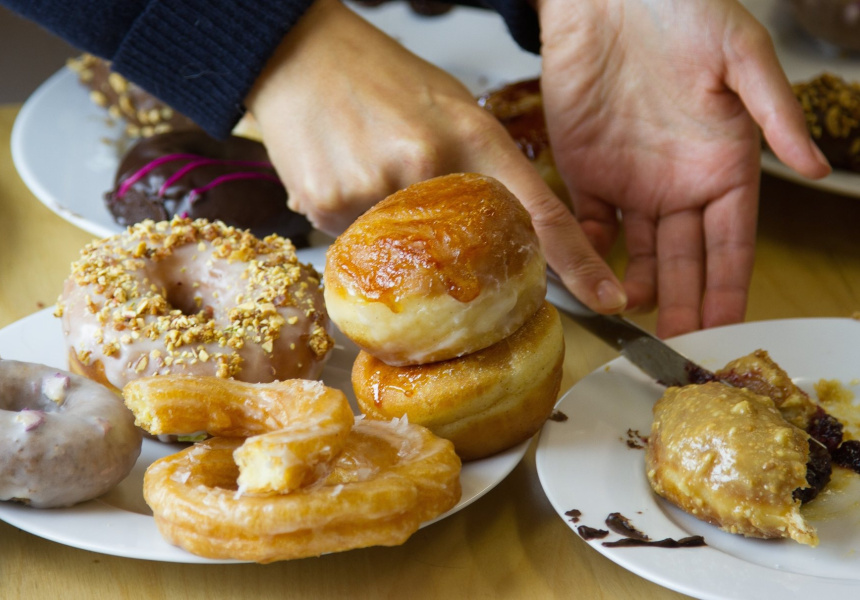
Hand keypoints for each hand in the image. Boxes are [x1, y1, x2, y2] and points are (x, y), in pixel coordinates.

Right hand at [245, 0, 627, 312]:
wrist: (297, 53)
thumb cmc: (377, 75)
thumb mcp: (447, 107)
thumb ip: (475, 164)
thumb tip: (491, 227)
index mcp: (472, 136)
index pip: (539, 212)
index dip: (578, 263)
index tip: (608, 298)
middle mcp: (429, 165)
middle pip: (460, 252)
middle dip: (449, 252)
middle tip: (420, 213)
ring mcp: (376, 188)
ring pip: (399, 252)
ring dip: (391, 231)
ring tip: (370, 170)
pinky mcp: (327, 206)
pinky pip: (353, 245)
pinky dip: (354, 221)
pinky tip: (345, 176)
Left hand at [536, 0, 829, 336]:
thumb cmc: (680, 11)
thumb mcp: (740, 55)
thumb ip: (774, 113)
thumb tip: (817, 166)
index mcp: (724, 165)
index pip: (732, 243)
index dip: (729, 287)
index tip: (726, 328)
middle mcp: (680, 183)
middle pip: (686, 260)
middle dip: (684, 304)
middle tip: (676, 347)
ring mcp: (631, 181)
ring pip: (639, 253)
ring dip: (637, 289)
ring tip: (634, 324)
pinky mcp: (585, 171)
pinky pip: (587, 225)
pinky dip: (588, 254)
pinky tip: (589, 282)